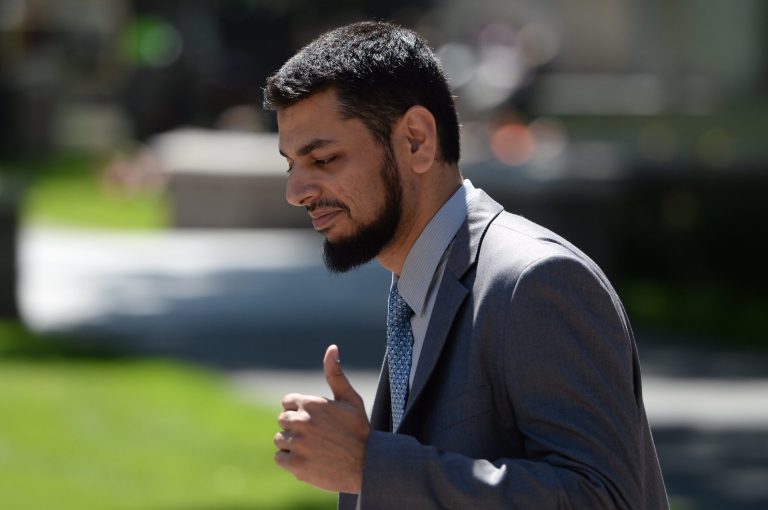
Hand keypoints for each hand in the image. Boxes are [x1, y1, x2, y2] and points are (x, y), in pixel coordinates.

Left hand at [274, 344, 370, 492]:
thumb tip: (332, 347)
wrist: (368, 465)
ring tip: (314, 449)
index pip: (287, 402)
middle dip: (296, 427)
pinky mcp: (295, 464)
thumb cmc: (359, 430)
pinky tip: (309, 461)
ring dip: (292, 445)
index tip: (315, 421)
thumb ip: (335, 374)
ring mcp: (298, 443)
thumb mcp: (350, 399)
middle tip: (317, 437)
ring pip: (280, 440)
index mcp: (311, 403)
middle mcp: (302, 421)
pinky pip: (280, 458)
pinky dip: (290, 461)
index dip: (301, 411)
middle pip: (283, 421)